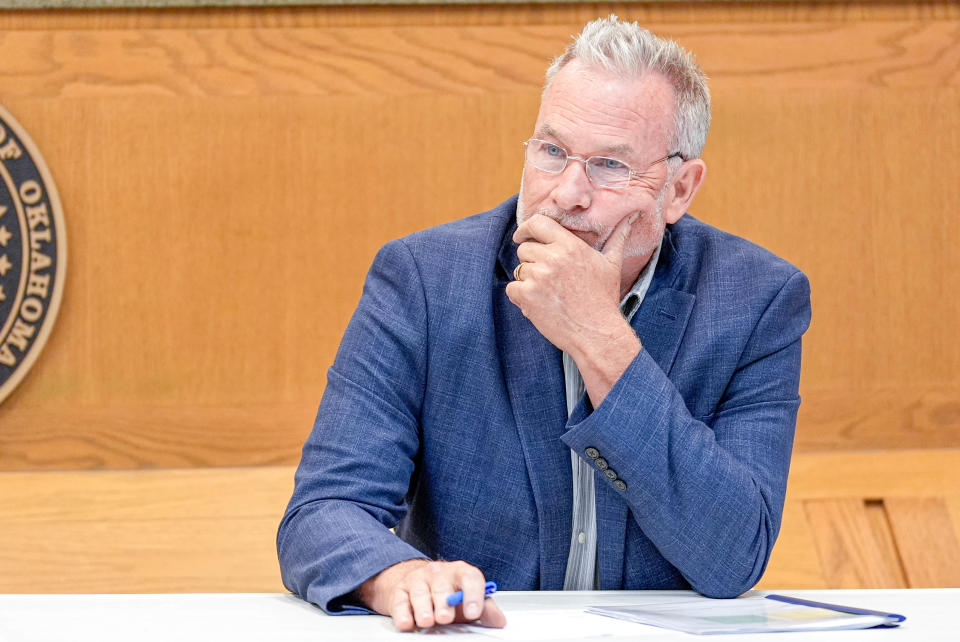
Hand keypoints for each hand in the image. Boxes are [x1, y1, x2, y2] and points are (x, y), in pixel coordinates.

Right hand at [357, 559, 505, 631]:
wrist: (414, 582)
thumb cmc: (445, 593)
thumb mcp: (466, 599)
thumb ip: (484, 608)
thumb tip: (499, 620)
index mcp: (460, 572)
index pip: (470, 577)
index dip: (473, 594)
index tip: (474, 612)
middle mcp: (439, 573)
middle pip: (442, 585)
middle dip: (444, 602)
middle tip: (446, 617)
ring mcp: (417, 579)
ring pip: (420, 592)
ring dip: (423, 608)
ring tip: (427, 621)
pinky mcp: (399, 590)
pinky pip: (400, 601)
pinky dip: (403, 613)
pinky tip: (407, 622)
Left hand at [505, 213, 641, 406]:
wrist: (596, 333)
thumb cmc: (604, 299)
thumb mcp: (612, 264)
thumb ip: (617, 236)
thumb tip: (633, 214)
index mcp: (570, 246)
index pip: (537, 223)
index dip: (526, 229)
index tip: (522, 237)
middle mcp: (552, 257)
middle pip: (524, 249)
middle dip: (531, 262)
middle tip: (548, 279)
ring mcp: (538, 276)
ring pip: (518, 270)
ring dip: (528, 282)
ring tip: (549, 294)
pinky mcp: (528, 295)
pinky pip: (512, 289)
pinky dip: (521, 298)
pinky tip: (540, 305)